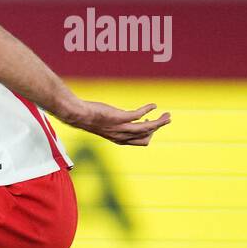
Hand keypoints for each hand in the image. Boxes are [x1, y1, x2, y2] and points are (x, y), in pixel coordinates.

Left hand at [56, 99, 170, 145]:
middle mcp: (121, 136)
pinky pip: (139, 115)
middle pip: (147, 136)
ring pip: (147, 128)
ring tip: (167, 115)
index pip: (141, 142)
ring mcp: (121, 127)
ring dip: (159, 121)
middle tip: (166, 119)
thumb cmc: (91, 118)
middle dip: (158, 128)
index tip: (149, 123)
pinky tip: (153, 105)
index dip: (149, 134)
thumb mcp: (106, 125)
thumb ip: (117, 126)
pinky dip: (148, 110)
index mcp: (119, 139)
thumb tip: (126, 120)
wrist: (79, 114)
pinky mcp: (119, 117)